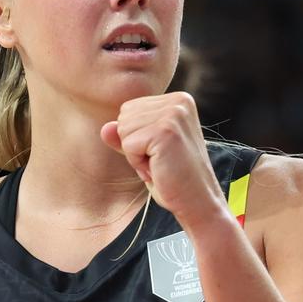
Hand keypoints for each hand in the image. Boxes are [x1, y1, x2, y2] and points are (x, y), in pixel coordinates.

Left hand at [99, 93, 225, 224]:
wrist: (197, 201)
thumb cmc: (173, 178)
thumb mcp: (145, 152)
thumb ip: (126, 136)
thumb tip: (105, 128)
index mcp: (178, 100)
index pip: (130, 109)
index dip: (137, 137)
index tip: (160, 153)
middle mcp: (179, 102)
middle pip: (124, 116)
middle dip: (134, 145)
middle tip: (160, 161)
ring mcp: (174, 114)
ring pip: (124, 129)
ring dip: (136, 155)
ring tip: (160, 165)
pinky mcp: (165, 131)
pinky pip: (129, 144)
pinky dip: (138, 163)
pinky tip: (159, 169)